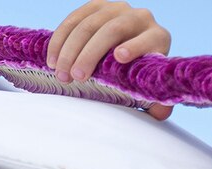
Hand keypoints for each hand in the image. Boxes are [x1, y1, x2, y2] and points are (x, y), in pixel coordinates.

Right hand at [47, 0, 172, 119]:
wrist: (129, 48)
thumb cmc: (138, 74)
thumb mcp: (150, 88)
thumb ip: (158, 103)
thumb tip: (158, 114)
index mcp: (157, 38)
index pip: (147, 39)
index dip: (134, 46)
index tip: (119, 58)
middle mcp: (139, 17)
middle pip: (113, 30)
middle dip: (91, 53)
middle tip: (76, 76)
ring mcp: (116, 9)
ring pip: (89, 24)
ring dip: (70, 48)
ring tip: (60, 72)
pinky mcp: (96, 6)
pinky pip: (75, 19)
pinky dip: (61, 38)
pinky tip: (52, 59)